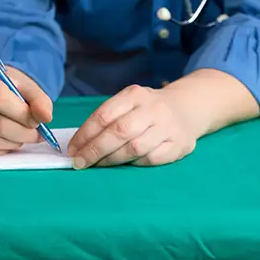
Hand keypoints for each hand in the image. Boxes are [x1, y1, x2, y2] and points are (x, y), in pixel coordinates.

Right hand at [0, 67, 52, 156]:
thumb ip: (39, 100)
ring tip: (21, 136)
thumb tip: (45, 118)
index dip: (22, 114)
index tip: (35, 120)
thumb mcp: (25, 88)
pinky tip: (7, 141)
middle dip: (23, 133)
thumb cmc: (7, 91)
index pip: (0, 99)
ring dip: (14, 143)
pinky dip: (2, 150)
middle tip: (35, 134)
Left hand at [66, 84, 197, 168]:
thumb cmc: (146, 109)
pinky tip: (123, 164)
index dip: (85, 134)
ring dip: (111, 159)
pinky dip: (134, 163)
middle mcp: (153, 109)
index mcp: (134, 95)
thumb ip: (107, 118)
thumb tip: (79, 143)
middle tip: (79, 162)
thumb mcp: (127, 102)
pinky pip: (151, 159)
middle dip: (95, 150)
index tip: (72, 149)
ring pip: (135, 148)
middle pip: (119, 132)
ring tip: (97, 164)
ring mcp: (169, 127)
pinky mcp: (180, 145)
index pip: (104, 115)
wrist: (187, 108)